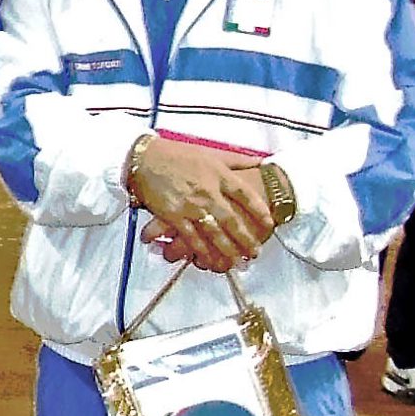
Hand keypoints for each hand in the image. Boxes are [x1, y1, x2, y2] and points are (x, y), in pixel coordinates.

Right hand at [128, 137, 273, 270]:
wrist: (144, 158)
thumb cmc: (176, 154)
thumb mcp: (210, 152)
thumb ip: (235, 160)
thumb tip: (260, 162)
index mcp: (219, 175)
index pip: (246, 196)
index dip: (260, 211)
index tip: (269, 223)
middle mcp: (209, 191)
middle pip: (233, 220)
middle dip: (246, 239)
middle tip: (255, 252)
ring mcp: (192, 205)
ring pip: (214, 233)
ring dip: (227, 250)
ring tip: (237, 262)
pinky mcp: (174, 215)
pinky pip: (191, 237)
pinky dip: (201, 251)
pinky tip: (209, 260)